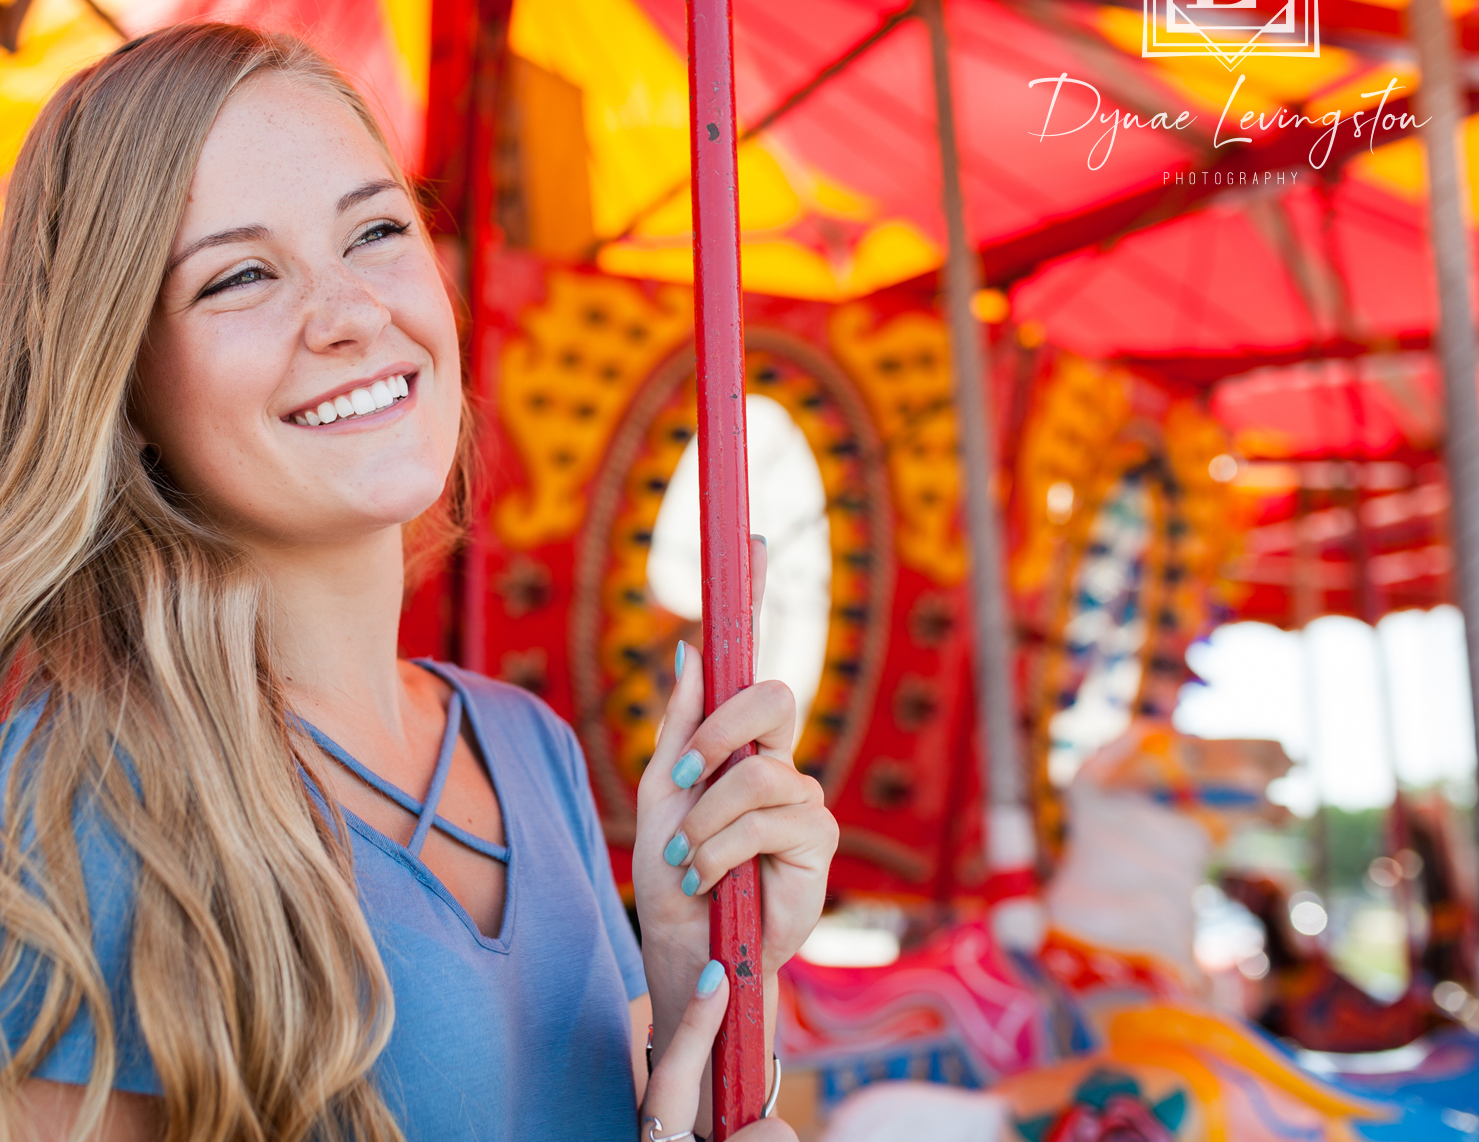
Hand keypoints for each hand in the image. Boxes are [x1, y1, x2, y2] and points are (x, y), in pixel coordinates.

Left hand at [632, 537, 838, 1120]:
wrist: (686, 948)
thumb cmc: (672, 871)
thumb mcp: (659, 790)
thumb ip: (681, 722)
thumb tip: (689, 642)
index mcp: (735, 737)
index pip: (749, 656)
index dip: (756, 590)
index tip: (752, 530)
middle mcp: (778, 757)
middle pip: (771, 697)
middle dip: (715, 735)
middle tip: (678, 781)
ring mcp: (803, 799)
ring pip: (758, 774)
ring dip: (706, 820)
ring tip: (688, 860)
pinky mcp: (819, 844)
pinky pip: (771, 820)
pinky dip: (724, 850)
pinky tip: (712, 880)